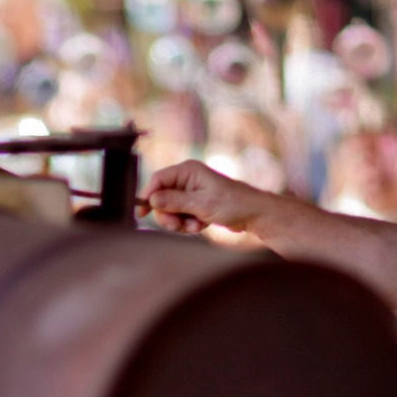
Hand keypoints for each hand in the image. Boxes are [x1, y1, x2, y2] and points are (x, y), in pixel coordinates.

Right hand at [139, 160, 269, 234]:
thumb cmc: (232, 204)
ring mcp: (191, 193)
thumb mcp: (200, 204)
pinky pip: (180, 216)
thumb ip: (174, 201)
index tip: (142, 213)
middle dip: (168, 215)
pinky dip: (188, 224)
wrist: (253, 214)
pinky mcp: (195, 205)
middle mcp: (187, 179)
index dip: (148, 195)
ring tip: (196, 226)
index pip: (158, 180)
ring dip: (179, 222)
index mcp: (188, 170)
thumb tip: (151, 200)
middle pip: (161, 198)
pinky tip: (201, 226)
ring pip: (170, 210)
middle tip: (178, 226)